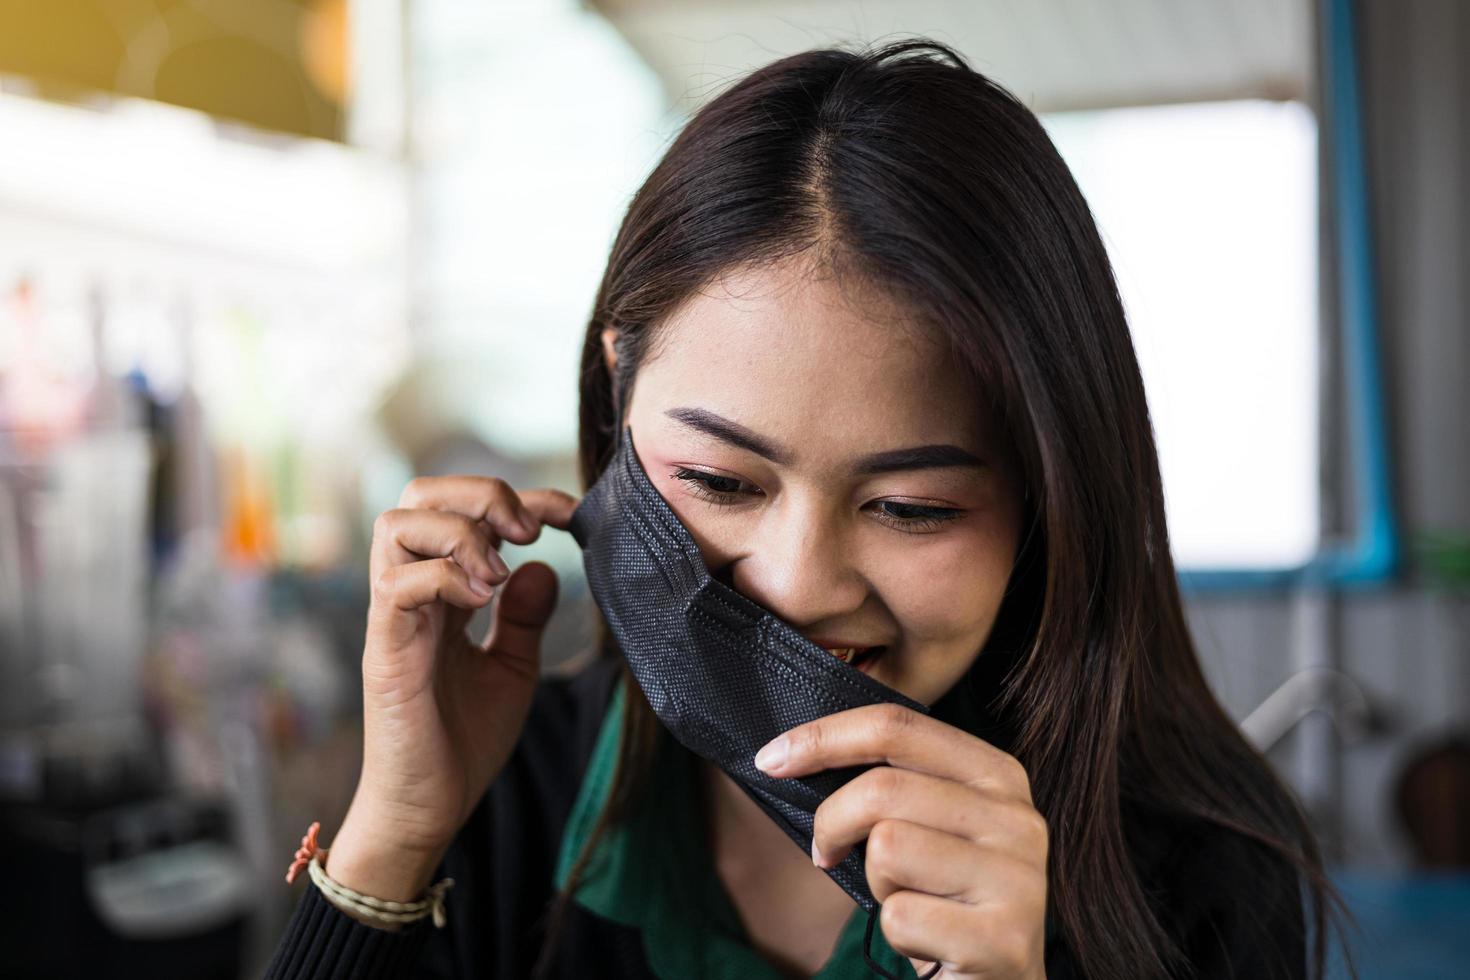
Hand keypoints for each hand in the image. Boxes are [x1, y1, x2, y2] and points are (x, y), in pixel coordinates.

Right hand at [347, 476, 578, 855]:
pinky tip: (482, 601)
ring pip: (395, 524)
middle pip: (417, 496)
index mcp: (441, 591)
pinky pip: (397, 584)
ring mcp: (393, 618)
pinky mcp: (386, 650)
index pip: (464, 512)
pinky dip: (445, 576)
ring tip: (498, 573)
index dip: (519, 498)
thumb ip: (524, 616)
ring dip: (461, 531)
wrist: (429, 808)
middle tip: (527, 530)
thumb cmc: (462, 740)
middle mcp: (410, 593)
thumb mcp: (511, 667)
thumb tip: (541, 565)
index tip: (568, 512)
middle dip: (480, 493)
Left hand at [753, 703, 1048, 979]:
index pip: (896, 725)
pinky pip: (902, 916)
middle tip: (828, 854)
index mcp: (998, 775)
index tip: (769, 758)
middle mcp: (1018, 818)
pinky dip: (896, 933)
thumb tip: (793, 753)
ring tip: (909, 900)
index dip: (823, 737)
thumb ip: (890, 784)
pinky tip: (929, 941)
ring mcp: (1018, 879)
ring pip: (888, 849)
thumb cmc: (945, 899)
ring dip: (877, 884)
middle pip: (883, 790)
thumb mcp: (927, 826)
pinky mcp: (1003, 939)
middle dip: (832, 824)